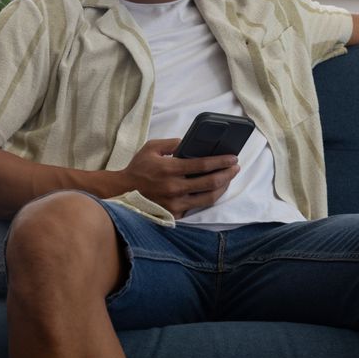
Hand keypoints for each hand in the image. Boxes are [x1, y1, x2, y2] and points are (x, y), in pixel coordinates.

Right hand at [122, 137, 239, 218]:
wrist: (122, 192)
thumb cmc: (138, 168)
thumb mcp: (151, 148)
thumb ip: (172, 143)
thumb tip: (189, 143)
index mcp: (170, 169)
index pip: (203, 165)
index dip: (222, 161)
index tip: (233, 158)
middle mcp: (175, 188)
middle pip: (211, 183)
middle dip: (228, 174)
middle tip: (236, 168)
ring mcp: (175, 204)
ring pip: (208, 198)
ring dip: (222, 188)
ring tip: (228, 179)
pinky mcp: (174, 215)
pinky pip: (197, 207)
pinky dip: (207, 198)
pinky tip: (214, 191)